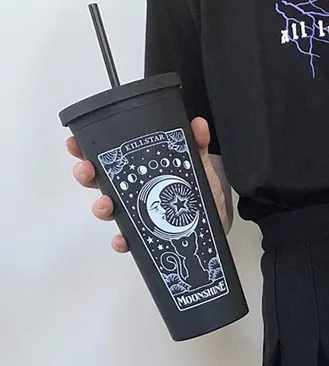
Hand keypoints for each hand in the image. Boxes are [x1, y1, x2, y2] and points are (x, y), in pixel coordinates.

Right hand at [66, 116, 218, 252]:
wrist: (216, 218)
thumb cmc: (198, 190)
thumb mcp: (197, 163)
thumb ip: (196, 143)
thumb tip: (198, 124)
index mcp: (137, 170)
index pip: (105, 157)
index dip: (84, 150)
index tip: (75, 144)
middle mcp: (130, 191)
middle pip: (97, 182)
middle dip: (86, 175)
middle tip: (87, 169)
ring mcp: (135, 213)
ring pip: (107, 210)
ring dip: (101, 206)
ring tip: (106, 203)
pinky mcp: (145, 234)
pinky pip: (128, 239)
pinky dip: (122, 240)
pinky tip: (123, 239)